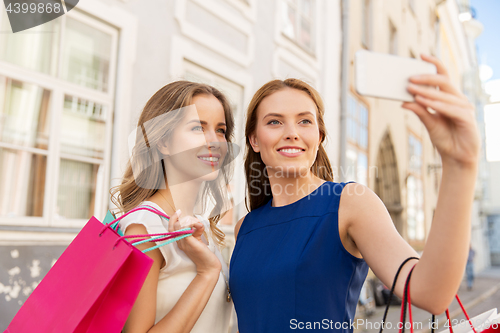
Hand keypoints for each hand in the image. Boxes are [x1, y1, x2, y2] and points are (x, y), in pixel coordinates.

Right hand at [168, 210, 220, 274]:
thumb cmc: (204, 254)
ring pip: (179, 226)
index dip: (173, 218)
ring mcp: (184, 243)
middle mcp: (180, 242)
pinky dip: (191, 224)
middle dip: (185, 219)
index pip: (171, 228)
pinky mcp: (190, 243)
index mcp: (180, 241)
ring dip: (190, 221)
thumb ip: (196, 230)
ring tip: (199, 225)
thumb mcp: (198, 239)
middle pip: (174, 225)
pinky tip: (199, 226)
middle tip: (196, 221)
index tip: (179, 212)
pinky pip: (185, 230)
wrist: (209, 267)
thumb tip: (197, 222)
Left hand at [402, 54, 479, 168]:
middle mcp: (459, 100)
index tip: (421, 56)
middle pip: (444, 81)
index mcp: (450, 98)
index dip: (434, 64)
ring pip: (445, 94)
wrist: (457, 158)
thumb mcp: (429, 123)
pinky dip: (436, 104)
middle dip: (426, 78)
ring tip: (411, 89)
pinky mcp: (467, 119)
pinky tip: (423, 102)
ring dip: (427, 92)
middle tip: (409, 78)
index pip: (443, 76)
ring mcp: (464, 108)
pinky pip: (450, 109)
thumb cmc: (445, 139)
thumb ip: (419, 111)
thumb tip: (404, 101)